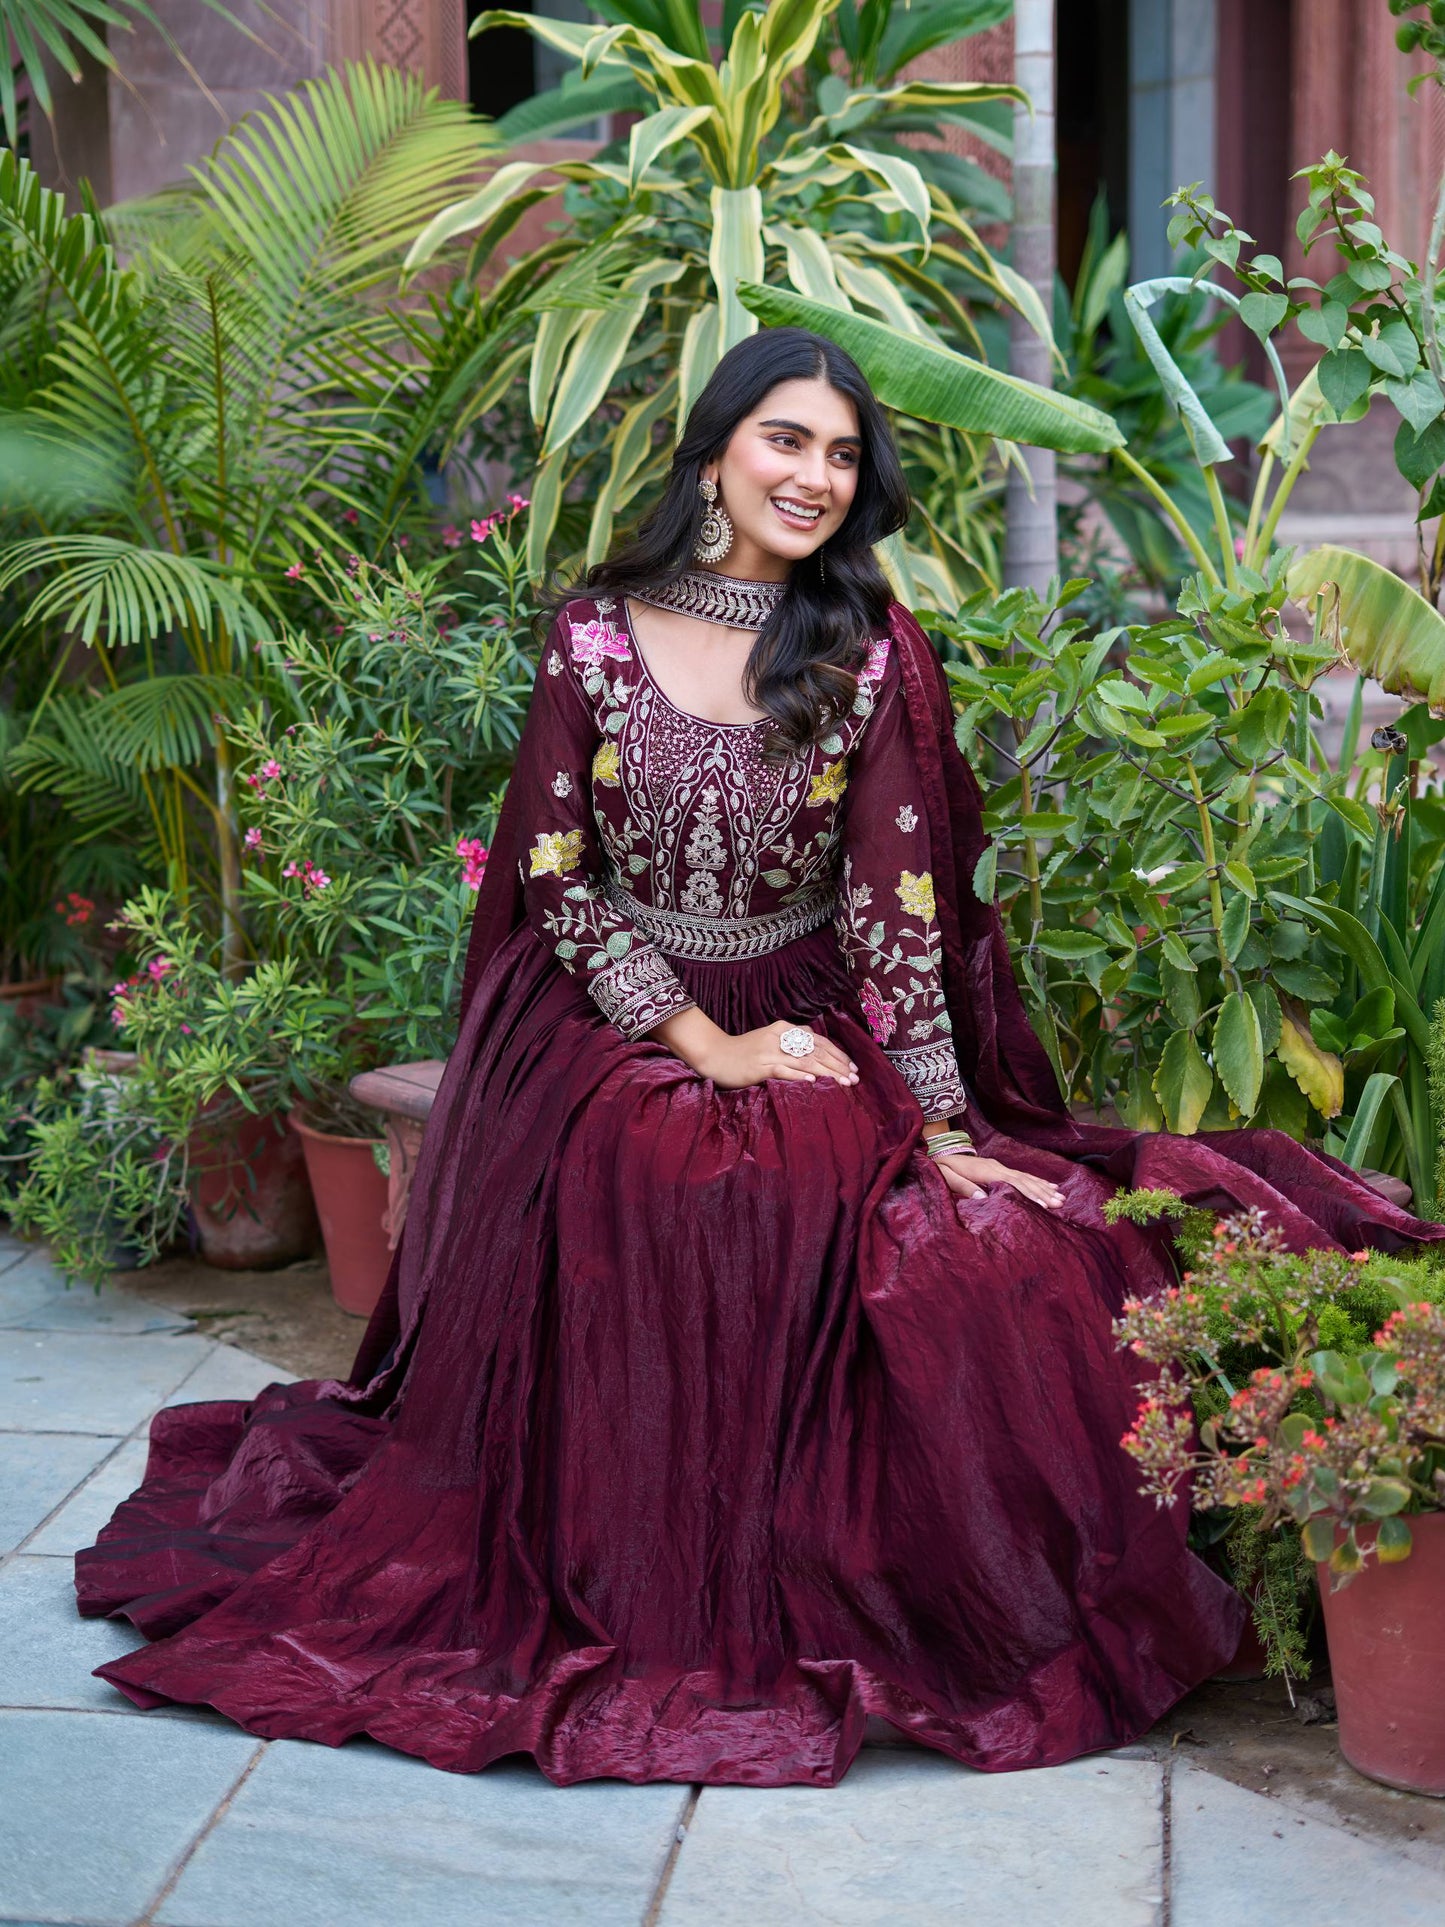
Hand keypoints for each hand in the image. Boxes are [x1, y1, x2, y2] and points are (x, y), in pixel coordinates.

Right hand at [694, 1019, 859, 1091]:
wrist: (714, 1054)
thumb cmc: (744, 1051)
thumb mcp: (770, 1040)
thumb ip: (792, 1043)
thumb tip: (817, 1050)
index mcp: (784, 1029)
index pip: (818, 1041)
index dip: (838, 1054)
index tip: (853, 1067)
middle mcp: (779, 1037)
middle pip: (816, 1051)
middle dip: (839, 1066)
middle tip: (855, 1078)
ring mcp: (770, 1051)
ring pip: (805, 1061)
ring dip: (828, 1073)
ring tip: (844, 1083)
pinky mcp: (760, 1065)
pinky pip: (784, 1070)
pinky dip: (800, 1076)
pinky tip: (814, 1082)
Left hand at [932, 1152, 1063, 1208]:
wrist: (936, 1150)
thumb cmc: (939, 1167)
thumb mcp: (945, 1177)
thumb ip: (962, 1187)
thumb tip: (983, 1198)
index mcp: (985, 1171)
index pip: (1012, 1183)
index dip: (1028, 1194)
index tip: (1043, 1205)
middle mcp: (996, 1166)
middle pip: (1023, 1180)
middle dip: (1042, 1192)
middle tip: (1060, 1204)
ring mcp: (998, 1166)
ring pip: (1025, 1178)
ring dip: (1044, 1188)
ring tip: (1061, 1198)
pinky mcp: (998, 1168)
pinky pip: (1021, 1175)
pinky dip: (1036, 1181)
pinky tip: (1049, 1186)